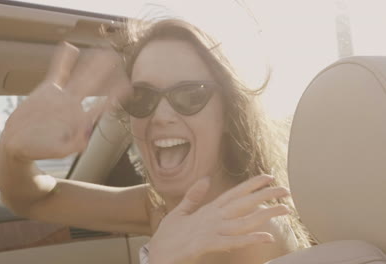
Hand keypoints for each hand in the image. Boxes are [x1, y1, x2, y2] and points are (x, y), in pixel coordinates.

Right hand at [0, 42, 130, 159]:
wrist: (18, 141)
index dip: (113, 96)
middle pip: (92, 85)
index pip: (100, 105)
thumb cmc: (40, 149)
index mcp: (79, 118)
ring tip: (101, 51)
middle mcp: (73, 104)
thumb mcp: (58, 151)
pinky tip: (69, 47)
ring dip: (90, 64)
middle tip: (118, 59)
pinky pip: (57, 72)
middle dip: (105, 73)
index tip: (128, 87)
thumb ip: (73, 145)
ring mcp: (61, 95)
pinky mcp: (47, 90)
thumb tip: (85, 138)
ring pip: (79, 76)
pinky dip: (63, 60)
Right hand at [148, 175, 289, 263]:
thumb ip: (193, 196)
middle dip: (264, 195)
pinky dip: (250, 239)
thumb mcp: (179, 212)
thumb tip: (204, 178)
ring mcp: (210, 231)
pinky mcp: (206, 245)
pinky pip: (233, 242)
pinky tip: (266, 236)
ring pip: (243, 221)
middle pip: (242, 203)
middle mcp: (211, 218)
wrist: (156, 255)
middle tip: (285, 189)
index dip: (251, 184)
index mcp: (207, 210)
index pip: (233, 193)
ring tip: (284, 210)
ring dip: (265, 215)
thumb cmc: (168, 236)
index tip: (268, 177)